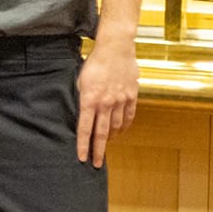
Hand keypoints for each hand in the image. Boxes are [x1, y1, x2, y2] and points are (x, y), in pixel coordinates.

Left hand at [75, 33, 139, 166]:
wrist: (116, 48)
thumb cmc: (94, 63)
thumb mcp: (80, 81)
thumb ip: (82, 99)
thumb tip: (82, 113)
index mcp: (90, 100)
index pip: (85, 129)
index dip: (83, 145)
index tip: (82, 158)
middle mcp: (106, 103)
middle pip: (101, 133)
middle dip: (98, 150)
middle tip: (96, 163)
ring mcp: (121, 100)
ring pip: (116, 126)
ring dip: (110, 137)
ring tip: (105, 145)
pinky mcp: (132, 96)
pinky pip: (128, 116)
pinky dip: (124, 126)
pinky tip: (120, 131)